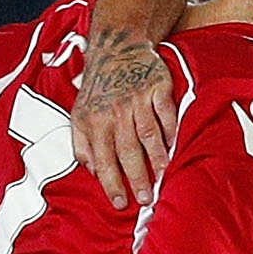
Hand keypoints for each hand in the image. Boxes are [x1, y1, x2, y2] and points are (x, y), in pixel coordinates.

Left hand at [70, 30, 175, 209]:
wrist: (115, 49)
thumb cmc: (98, 89)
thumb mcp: (79, 115)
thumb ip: (82, 144)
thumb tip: (92, 171)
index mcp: (94, 122)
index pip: (103, 160)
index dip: (111, 183)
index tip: (121, 203)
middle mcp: (114, 111)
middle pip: (127, 150)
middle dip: (137, 177)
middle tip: (147, 198)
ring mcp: (136, 97)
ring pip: (148, 132)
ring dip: (156, 156)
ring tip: (162, 175)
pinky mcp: (156, 85)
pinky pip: (165, 111)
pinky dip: (170, 128)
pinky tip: (173, 144)